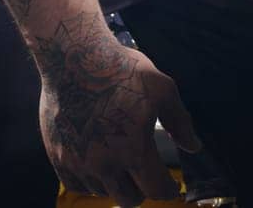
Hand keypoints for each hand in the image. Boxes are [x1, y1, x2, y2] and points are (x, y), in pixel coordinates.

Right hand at [35, 14, 199, 205]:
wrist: (73, 58)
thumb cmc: (121, 70)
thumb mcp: (162, 89)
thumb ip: (180, 122)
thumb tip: (194, 146)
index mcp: (134, 150)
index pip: (156, 190)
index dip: (167, 190)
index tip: (170, 185)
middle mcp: (104, 163)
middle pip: (129, 200)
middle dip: (142, 190)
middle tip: (144, 174)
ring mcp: (78, 162)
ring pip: (102, 192)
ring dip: (115, 183)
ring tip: (120, 161)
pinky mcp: (58, 157)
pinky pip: (76, 185)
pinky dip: (90, 181)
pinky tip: (98, 163)